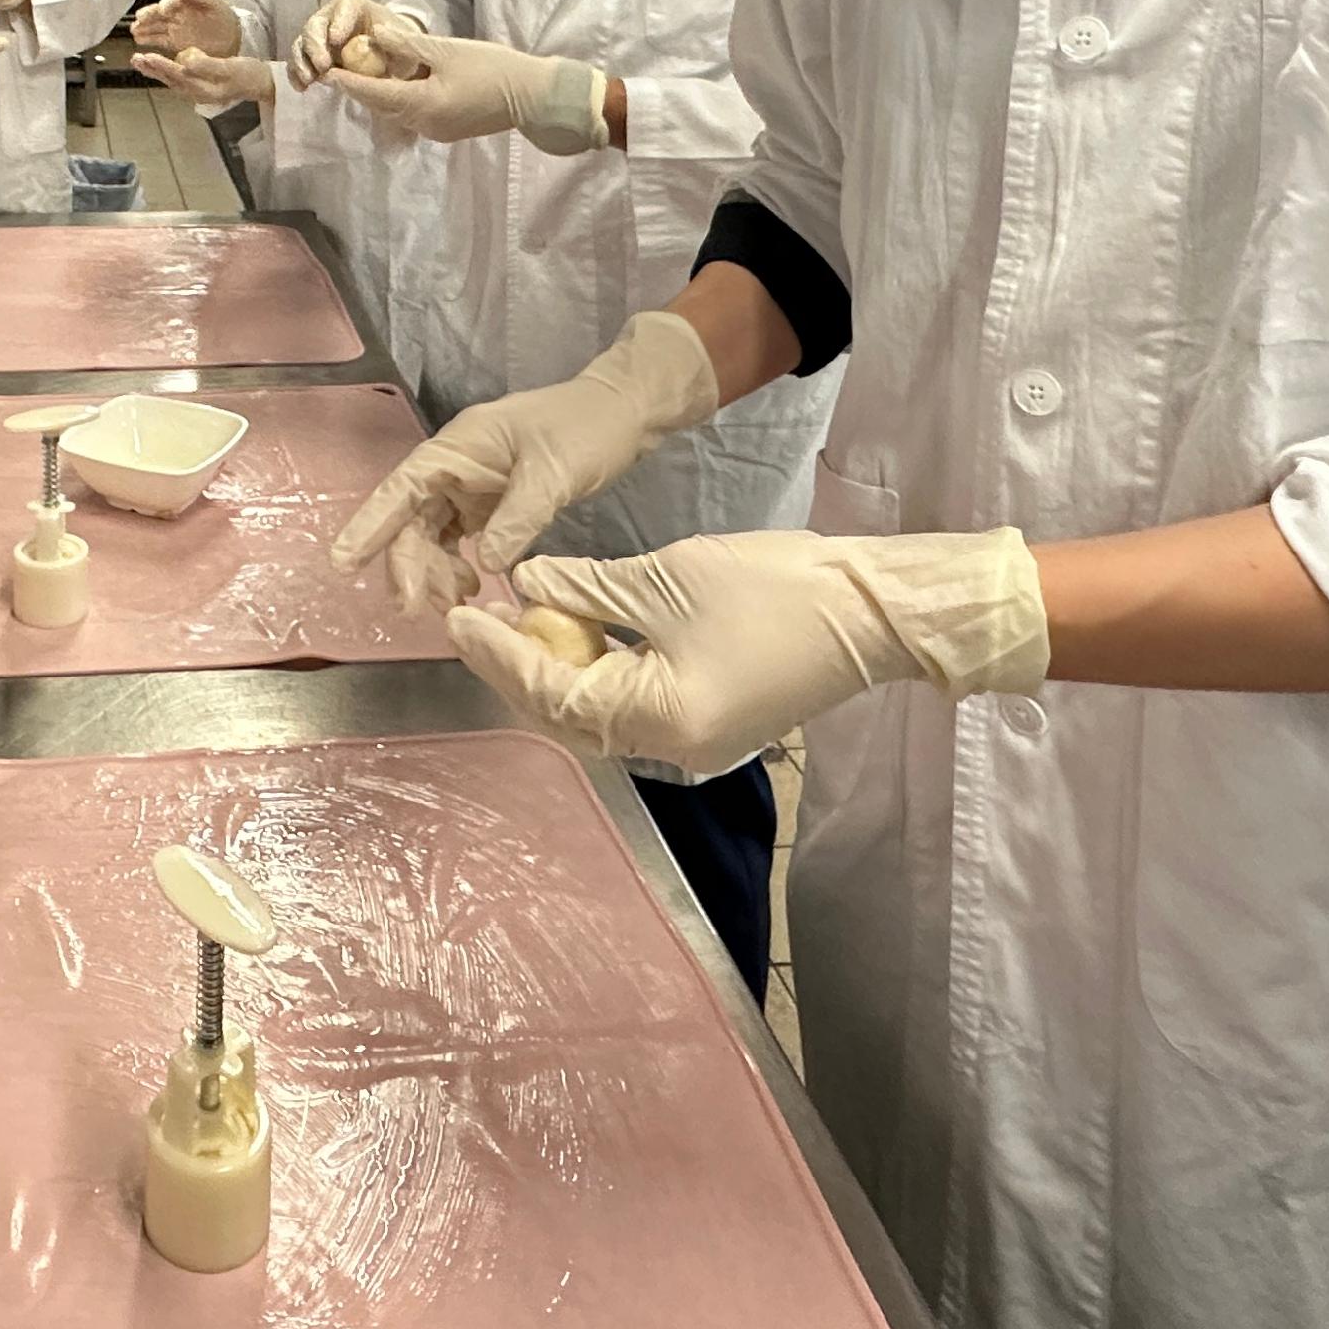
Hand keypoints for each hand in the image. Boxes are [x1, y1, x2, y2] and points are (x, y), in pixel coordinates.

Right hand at [130, 0, 243, 58]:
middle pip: (159, 12)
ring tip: (134, 29)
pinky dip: (148, 40)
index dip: (167, 4)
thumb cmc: (225, 16)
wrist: (232, 37)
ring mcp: (174, 27)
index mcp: (186, 1)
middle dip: (149, 15)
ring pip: (155, 26)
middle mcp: (177, 13)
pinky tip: (139, 40)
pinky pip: (158, 39)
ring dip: (144, 27)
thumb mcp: (215, 3)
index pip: (173, 0)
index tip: (163, 10)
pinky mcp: (174, 41)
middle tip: (139, 18)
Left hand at [136, 45, 277, 112]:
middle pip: (170, 80)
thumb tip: (185, 62)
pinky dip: (165, 70)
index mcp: (204, 89)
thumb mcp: (229, 67)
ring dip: (155, 70)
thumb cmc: (247, 74)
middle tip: (136, 59)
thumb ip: (207, 65)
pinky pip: (178, 78)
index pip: (179, 75)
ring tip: (140, 61)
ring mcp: (197, 90)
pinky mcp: (199, 85)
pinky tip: (158, 64)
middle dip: (153, 69)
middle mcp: (197, 92)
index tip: (149, 56)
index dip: (162, 65)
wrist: (260, 83)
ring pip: (172, 80)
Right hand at [286, 0, 419, 84]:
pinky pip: (298, 62)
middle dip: (316, 45)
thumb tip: (372, 48)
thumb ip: (392, 43)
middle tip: (324, 65)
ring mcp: (318, 37)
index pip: (344, 6)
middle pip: (316, 25)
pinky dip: (296, 74)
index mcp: (354, 6)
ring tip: (309, 79)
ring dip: (302, 61)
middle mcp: (330, 17)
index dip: (339, 21)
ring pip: (301, 43)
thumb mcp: (402, 41)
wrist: (389, 57)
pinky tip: (302, 88)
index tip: (337, 39)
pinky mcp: (311, 56)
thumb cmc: (396, 44)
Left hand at [322, 26, 608, 152]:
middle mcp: (424, 124)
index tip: (327, 73)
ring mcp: (436, 131)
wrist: (533, 96)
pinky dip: (402, 100)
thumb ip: (408, 46)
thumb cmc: (492, 68)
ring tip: (364, 74)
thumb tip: (375, 35)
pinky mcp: (448, 130)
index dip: (349, 83)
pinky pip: (415, 115)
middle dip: (361, 89)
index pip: (374, 94)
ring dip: (381, 95)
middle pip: (383, 106)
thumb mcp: (447, 50)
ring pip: (398, 112)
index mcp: (421, 105)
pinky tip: (400, 83)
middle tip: (340, 69)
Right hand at [328, 308, 722, 608]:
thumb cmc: (585, 429)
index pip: (401, 489)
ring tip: (458, 602)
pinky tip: (475, 586)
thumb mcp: (552, 473)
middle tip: (419, 610)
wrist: (625, 412)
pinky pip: (461, 538)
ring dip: (435, 569)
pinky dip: (460, 563)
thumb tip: (485, 563)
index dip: (368, 525)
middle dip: (410, 564)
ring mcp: (473, 484)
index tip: (342, 561)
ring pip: (434, 533)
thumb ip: (517, 520)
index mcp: (458, 449)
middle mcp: (456, 467)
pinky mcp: (493, 501)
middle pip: (413, 520)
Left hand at [449, 528, 1048, 775]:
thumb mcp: (667, 580)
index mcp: (656, 719)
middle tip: (476, 620)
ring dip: (557, 670)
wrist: (870, 613)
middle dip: (519, 667)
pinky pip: (634, 705)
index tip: (457, 617)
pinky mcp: (711, 724)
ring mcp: (693, 742)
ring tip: (515, 623)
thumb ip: (588, 590)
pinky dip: (599, 671)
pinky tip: (576, 633)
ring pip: (599, 712)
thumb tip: (525, 588)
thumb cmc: (774, 590)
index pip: (552, 691)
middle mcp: (670, 748)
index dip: (499, 653)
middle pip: (569, 714)